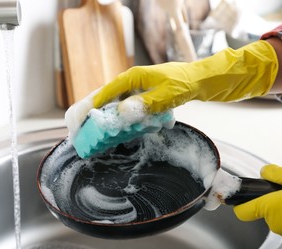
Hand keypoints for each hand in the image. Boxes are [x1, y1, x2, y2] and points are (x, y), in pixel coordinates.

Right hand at [65, 40, 277, 137]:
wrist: (204, 80)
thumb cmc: (186, 83)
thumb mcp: (165, 95)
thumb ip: (143, 105)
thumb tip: (120, 115)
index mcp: (131, 78)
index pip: (102, 95)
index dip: (88, 110)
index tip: (77, 125)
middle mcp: (131, 82)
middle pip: (105, 101)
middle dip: (93, 118)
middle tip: (81, 135)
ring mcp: (138, 90)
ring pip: (117, 108)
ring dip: (110, 122)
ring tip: (99, 138)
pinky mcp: (146, 97)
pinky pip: (130, 111)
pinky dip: (127, 122)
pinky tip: (128, 132)